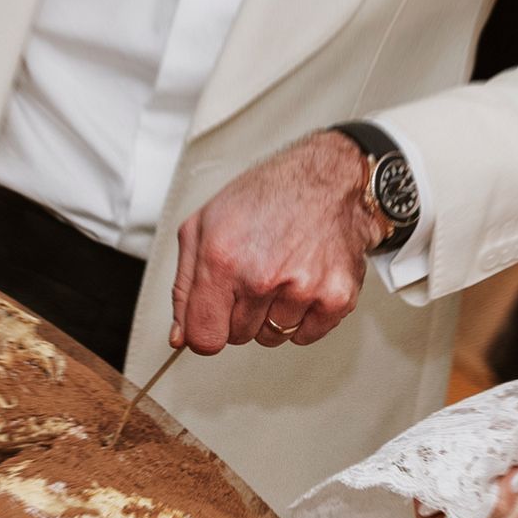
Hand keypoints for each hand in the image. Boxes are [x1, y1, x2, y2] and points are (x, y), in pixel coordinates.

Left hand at [170, 131, 385, 353]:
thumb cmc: (265, 197)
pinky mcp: (336, 297)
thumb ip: (185, 287)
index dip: (206, 330)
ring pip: (273, 337)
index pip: (205, 338)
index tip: (214, 317)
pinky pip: (306, 336)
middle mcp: (263, 277)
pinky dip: (303, 316)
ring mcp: (303, 289)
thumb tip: (180, 336)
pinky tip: (303, 281)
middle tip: (254, 273)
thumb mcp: (203, 227)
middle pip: (239, 337)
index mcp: (223, 259)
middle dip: (241, 312)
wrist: (325, 179)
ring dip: (273, 314)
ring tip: (281, 273)